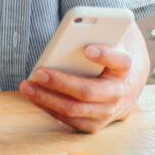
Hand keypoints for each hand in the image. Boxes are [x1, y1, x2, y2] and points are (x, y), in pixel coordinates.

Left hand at [18, 40, 148, 132]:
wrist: (127, 83)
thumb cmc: (107, 56)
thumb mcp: (106, 42)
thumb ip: (94, 35)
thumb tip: (70, 30)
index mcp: (125, 68)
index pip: (120, 61)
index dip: (105, 55)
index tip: (87, 49)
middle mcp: (120, 93)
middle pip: (89, 91)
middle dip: (61, 82)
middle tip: (38, 72)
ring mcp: (109, 113)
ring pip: (76, 110)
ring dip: (48, 99)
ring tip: (27, 86)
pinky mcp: (96, 124)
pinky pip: (70, 120)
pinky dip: (49, 108)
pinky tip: (34, 96)